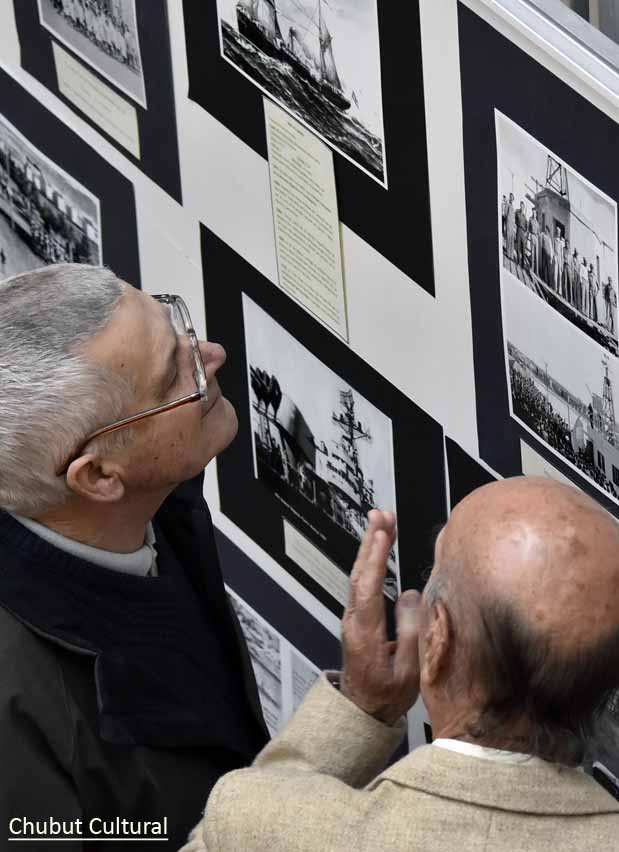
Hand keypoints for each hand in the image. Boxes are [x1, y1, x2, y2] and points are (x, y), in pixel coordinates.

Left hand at [341, 510, 421, 724]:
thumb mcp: (407, 673)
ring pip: (359, 576)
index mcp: (365, 633)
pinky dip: (371, 561)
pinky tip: (379, 548)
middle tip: (380, 514)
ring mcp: (354, 618)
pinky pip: (363, 583)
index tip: (383, 533)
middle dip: (371, 541)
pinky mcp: (358, 618)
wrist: (361, 711)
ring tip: (382, 521)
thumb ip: (410, 633)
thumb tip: (411, 594)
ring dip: (370, 547)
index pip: (368, 588)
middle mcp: (354, 620)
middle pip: (360, 574)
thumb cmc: (386, 696)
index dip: (375, 558)